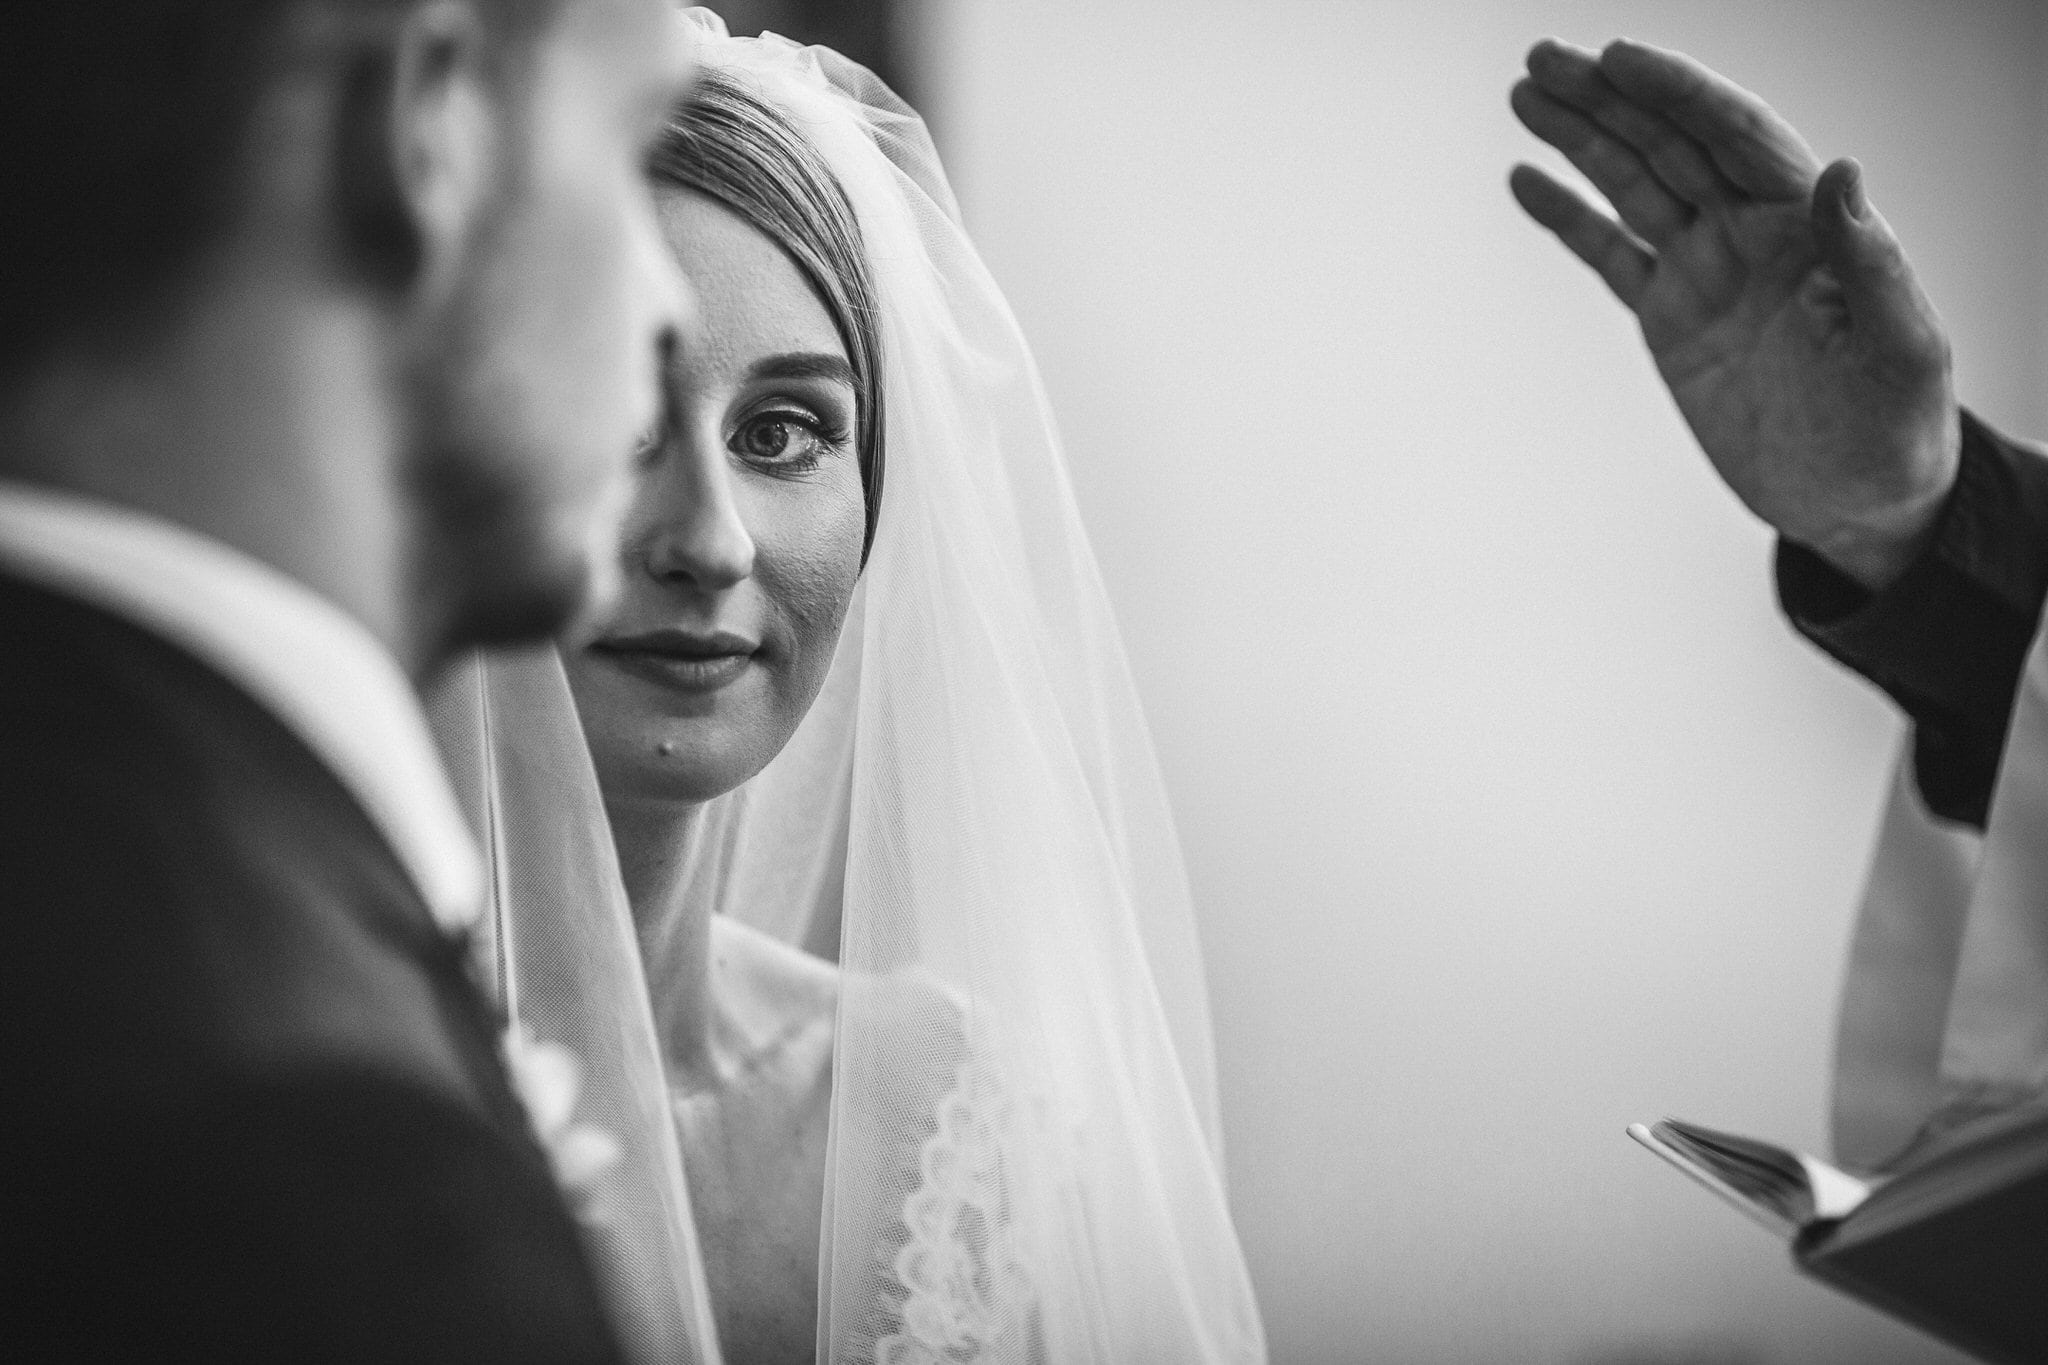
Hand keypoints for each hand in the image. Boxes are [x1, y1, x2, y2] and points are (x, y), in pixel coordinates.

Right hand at [1509, 38, 1958, 590]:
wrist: (1857, 500)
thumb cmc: (1898, 426)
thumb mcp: (1903, 348)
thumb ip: (1870, 261)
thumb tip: (1839, 171)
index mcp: (1806, 226)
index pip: (1734, 136)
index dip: (1678, 94)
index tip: (1618, 61)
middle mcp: (1751, 234)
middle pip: (1669, 144)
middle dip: (1608, 98)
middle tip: (1544, 59)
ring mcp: (1705, 272)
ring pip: (1632, 185)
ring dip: (1581, 138)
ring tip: (1525, 95)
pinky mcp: (1669, 320)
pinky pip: (1609, 256)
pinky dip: (1568, 218)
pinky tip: (1527, 182)